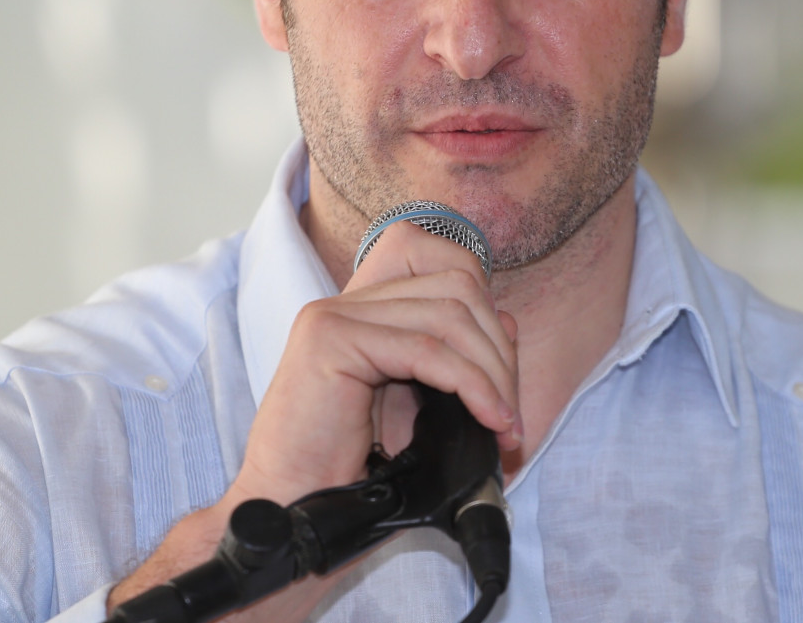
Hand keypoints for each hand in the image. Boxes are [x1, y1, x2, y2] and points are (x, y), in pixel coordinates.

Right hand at [108, 220, 519, 612]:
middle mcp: (345, 306)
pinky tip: (489, 418)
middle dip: (499, 353)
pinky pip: (426, 349)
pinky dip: (470, 383)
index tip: (507, 394)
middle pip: (456, 290)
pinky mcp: (332, 340)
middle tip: (510, 417)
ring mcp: (334, 317)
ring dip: (491, 373)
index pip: (450, 284)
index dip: (492, 332)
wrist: (291, 518)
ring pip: (448, 316)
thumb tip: (509, 325)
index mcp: (363, 316)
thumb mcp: (416, 413)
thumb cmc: (349, 481)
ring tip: (504, 424)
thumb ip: (452, 366)